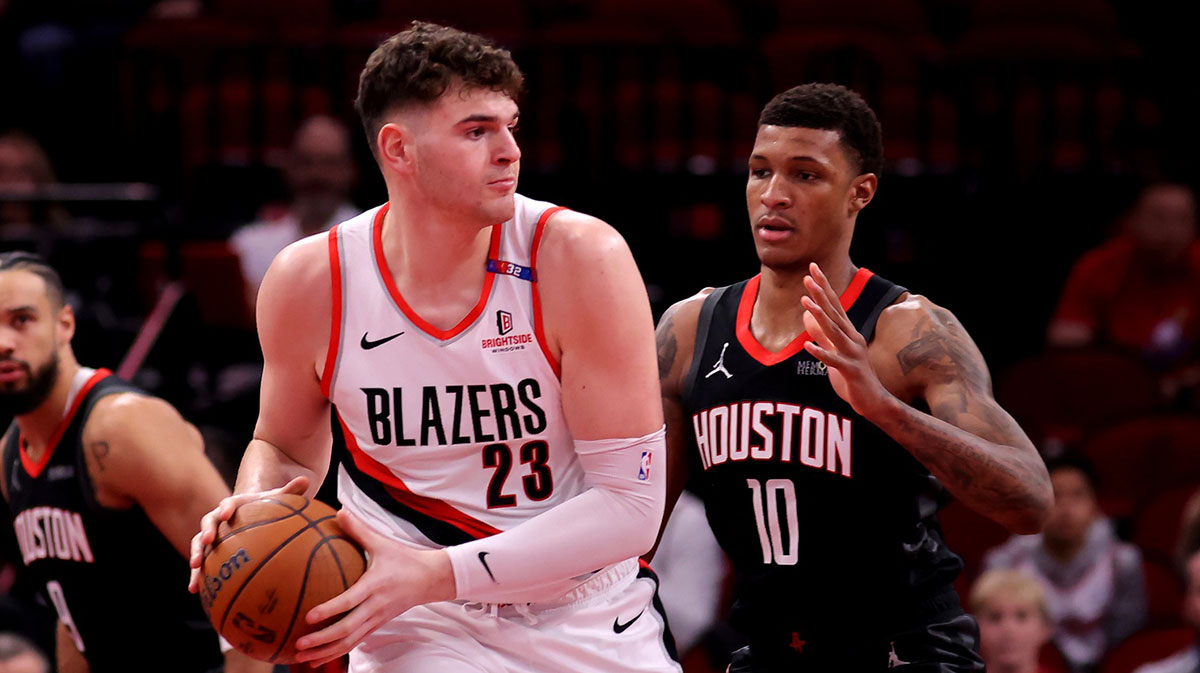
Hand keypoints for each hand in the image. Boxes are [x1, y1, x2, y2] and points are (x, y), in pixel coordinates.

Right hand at [187, 476, 308, 592]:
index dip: (226, 508)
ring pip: (199, 544)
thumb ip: (290, 491)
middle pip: (208, 523)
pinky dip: (197, 575)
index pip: (228, 503)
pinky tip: (194, 590)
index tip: (227, 513)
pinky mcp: (211, 551)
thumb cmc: (266, 506)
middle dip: (205, 532)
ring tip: (195, 568)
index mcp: (234, 504)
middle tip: (206, 541)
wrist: (252, 515)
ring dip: (195, 555)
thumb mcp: (278, 498)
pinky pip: (202, 563)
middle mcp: (218, 519)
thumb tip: (306, 479)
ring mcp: (212, 536)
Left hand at [293, 509, 455, 665]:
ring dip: (325, 652)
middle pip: (347, 629)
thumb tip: (337, 511)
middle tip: (298, 643)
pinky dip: (335, 652)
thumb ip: (359, 529)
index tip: (309, 617)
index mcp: (375, 585)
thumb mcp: (382, 542)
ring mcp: (377, 619)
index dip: (329, 610)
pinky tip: (317, 658)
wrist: (430, 579)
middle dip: (321, 639)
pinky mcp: (377, 626)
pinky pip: (354, 643)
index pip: (349, 601)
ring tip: (301, 658)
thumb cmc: (403, 558)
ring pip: (349, 642)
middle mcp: (375, 606)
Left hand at [801, 263, 896, 419]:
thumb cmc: (853, 376)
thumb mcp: (835, 351)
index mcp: (848, 332)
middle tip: (808, 276)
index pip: (834, 304)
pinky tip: (807, 345)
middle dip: (821, 293)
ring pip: (834, 332)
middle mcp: (852, 338)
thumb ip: (822, 334)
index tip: (812, 268)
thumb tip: (808, 316)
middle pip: (834, 312)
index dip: (823, 286)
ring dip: (820, 317)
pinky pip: (833, 361)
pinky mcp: (850, 371)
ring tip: (806, 301)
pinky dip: (821, 353)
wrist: (873, 401)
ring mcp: (852, 354)